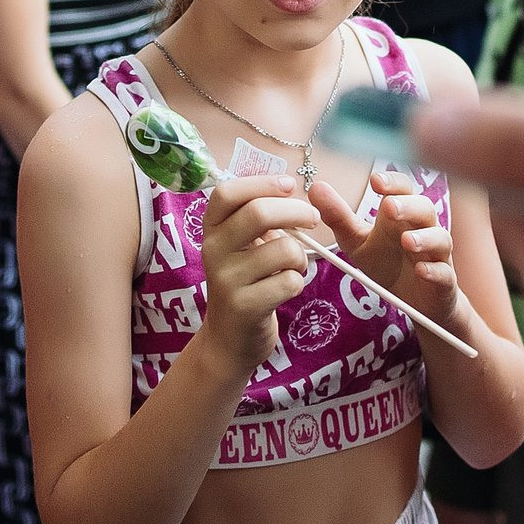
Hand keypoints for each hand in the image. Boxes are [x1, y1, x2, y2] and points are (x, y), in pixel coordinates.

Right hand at [195, 176, 320, 374]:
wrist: (229, 340)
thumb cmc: (244, 283)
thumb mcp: (240, 247)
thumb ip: (256, 218)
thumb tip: (287, 190)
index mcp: (211, 230)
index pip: (227, 193)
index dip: (262, 183)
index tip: (289, 185)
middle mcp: (213, 251)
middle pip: (259, 213)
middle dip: (297, 211)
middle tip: (312, 218)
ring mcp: (227, 280)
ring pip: (284, 249)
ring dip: (301, 256)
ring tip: (294, 266)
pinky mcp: (245, 306)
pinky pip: (290, 281)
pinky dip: (298, 282)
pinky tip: (287, 289)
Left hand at [311, 167, 458, 321]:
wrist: (415, 303)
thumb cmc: (388, 264)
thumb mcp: (358, 242)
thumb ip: (339, 217)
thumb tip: (315, 187)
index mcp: (401, 216)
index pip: (403, 190)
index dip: (393, 183)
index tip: (375, 181)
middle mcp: (423, 229)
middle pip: (424, 209)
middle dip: (408, 206)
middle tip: (388, 207)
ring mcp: (436, 255)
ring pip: (439, 238)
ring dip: (424, 238)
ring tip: (407, 240)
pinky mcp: (444, 281)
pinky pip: (444, 273)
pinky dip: (434, 271)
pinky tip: (421, 271)